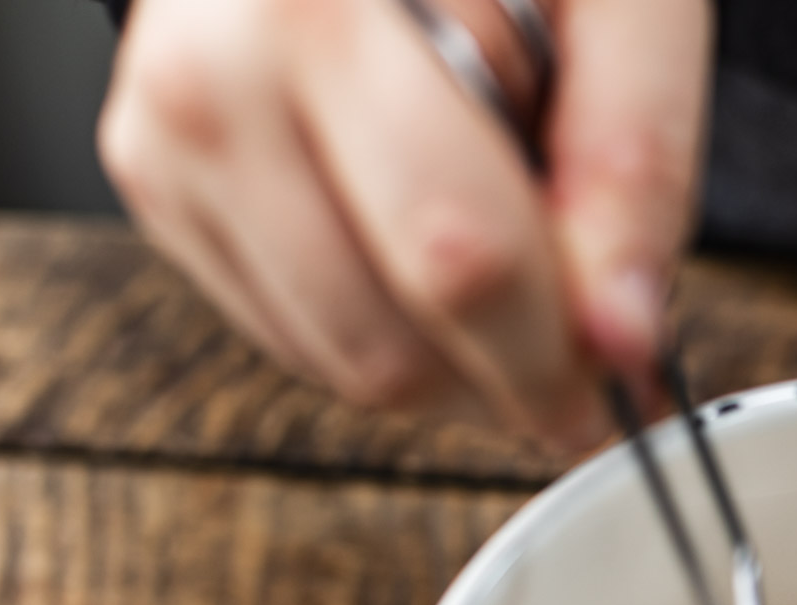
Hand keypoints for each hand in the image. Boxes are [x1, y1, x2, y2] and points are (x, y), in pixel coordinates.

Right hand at [98, 0, 711, 450]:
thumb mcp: (622, 10)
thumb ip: (636, 168)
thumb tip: (623, 339)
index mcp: (326, 12)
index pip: (460, 259)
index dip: (558, 352)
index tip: (623, 376)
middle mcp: (218, 80)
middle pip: (393, 345)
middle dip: (511, 372)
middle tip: (580, 328)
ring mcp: (172, 142)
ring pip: (347, 368)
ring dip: (456, 362)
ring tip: (504, 248)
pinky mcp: (161, 190)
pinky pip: (302, 345)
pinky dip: (392, 331)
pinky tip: (424, 236)